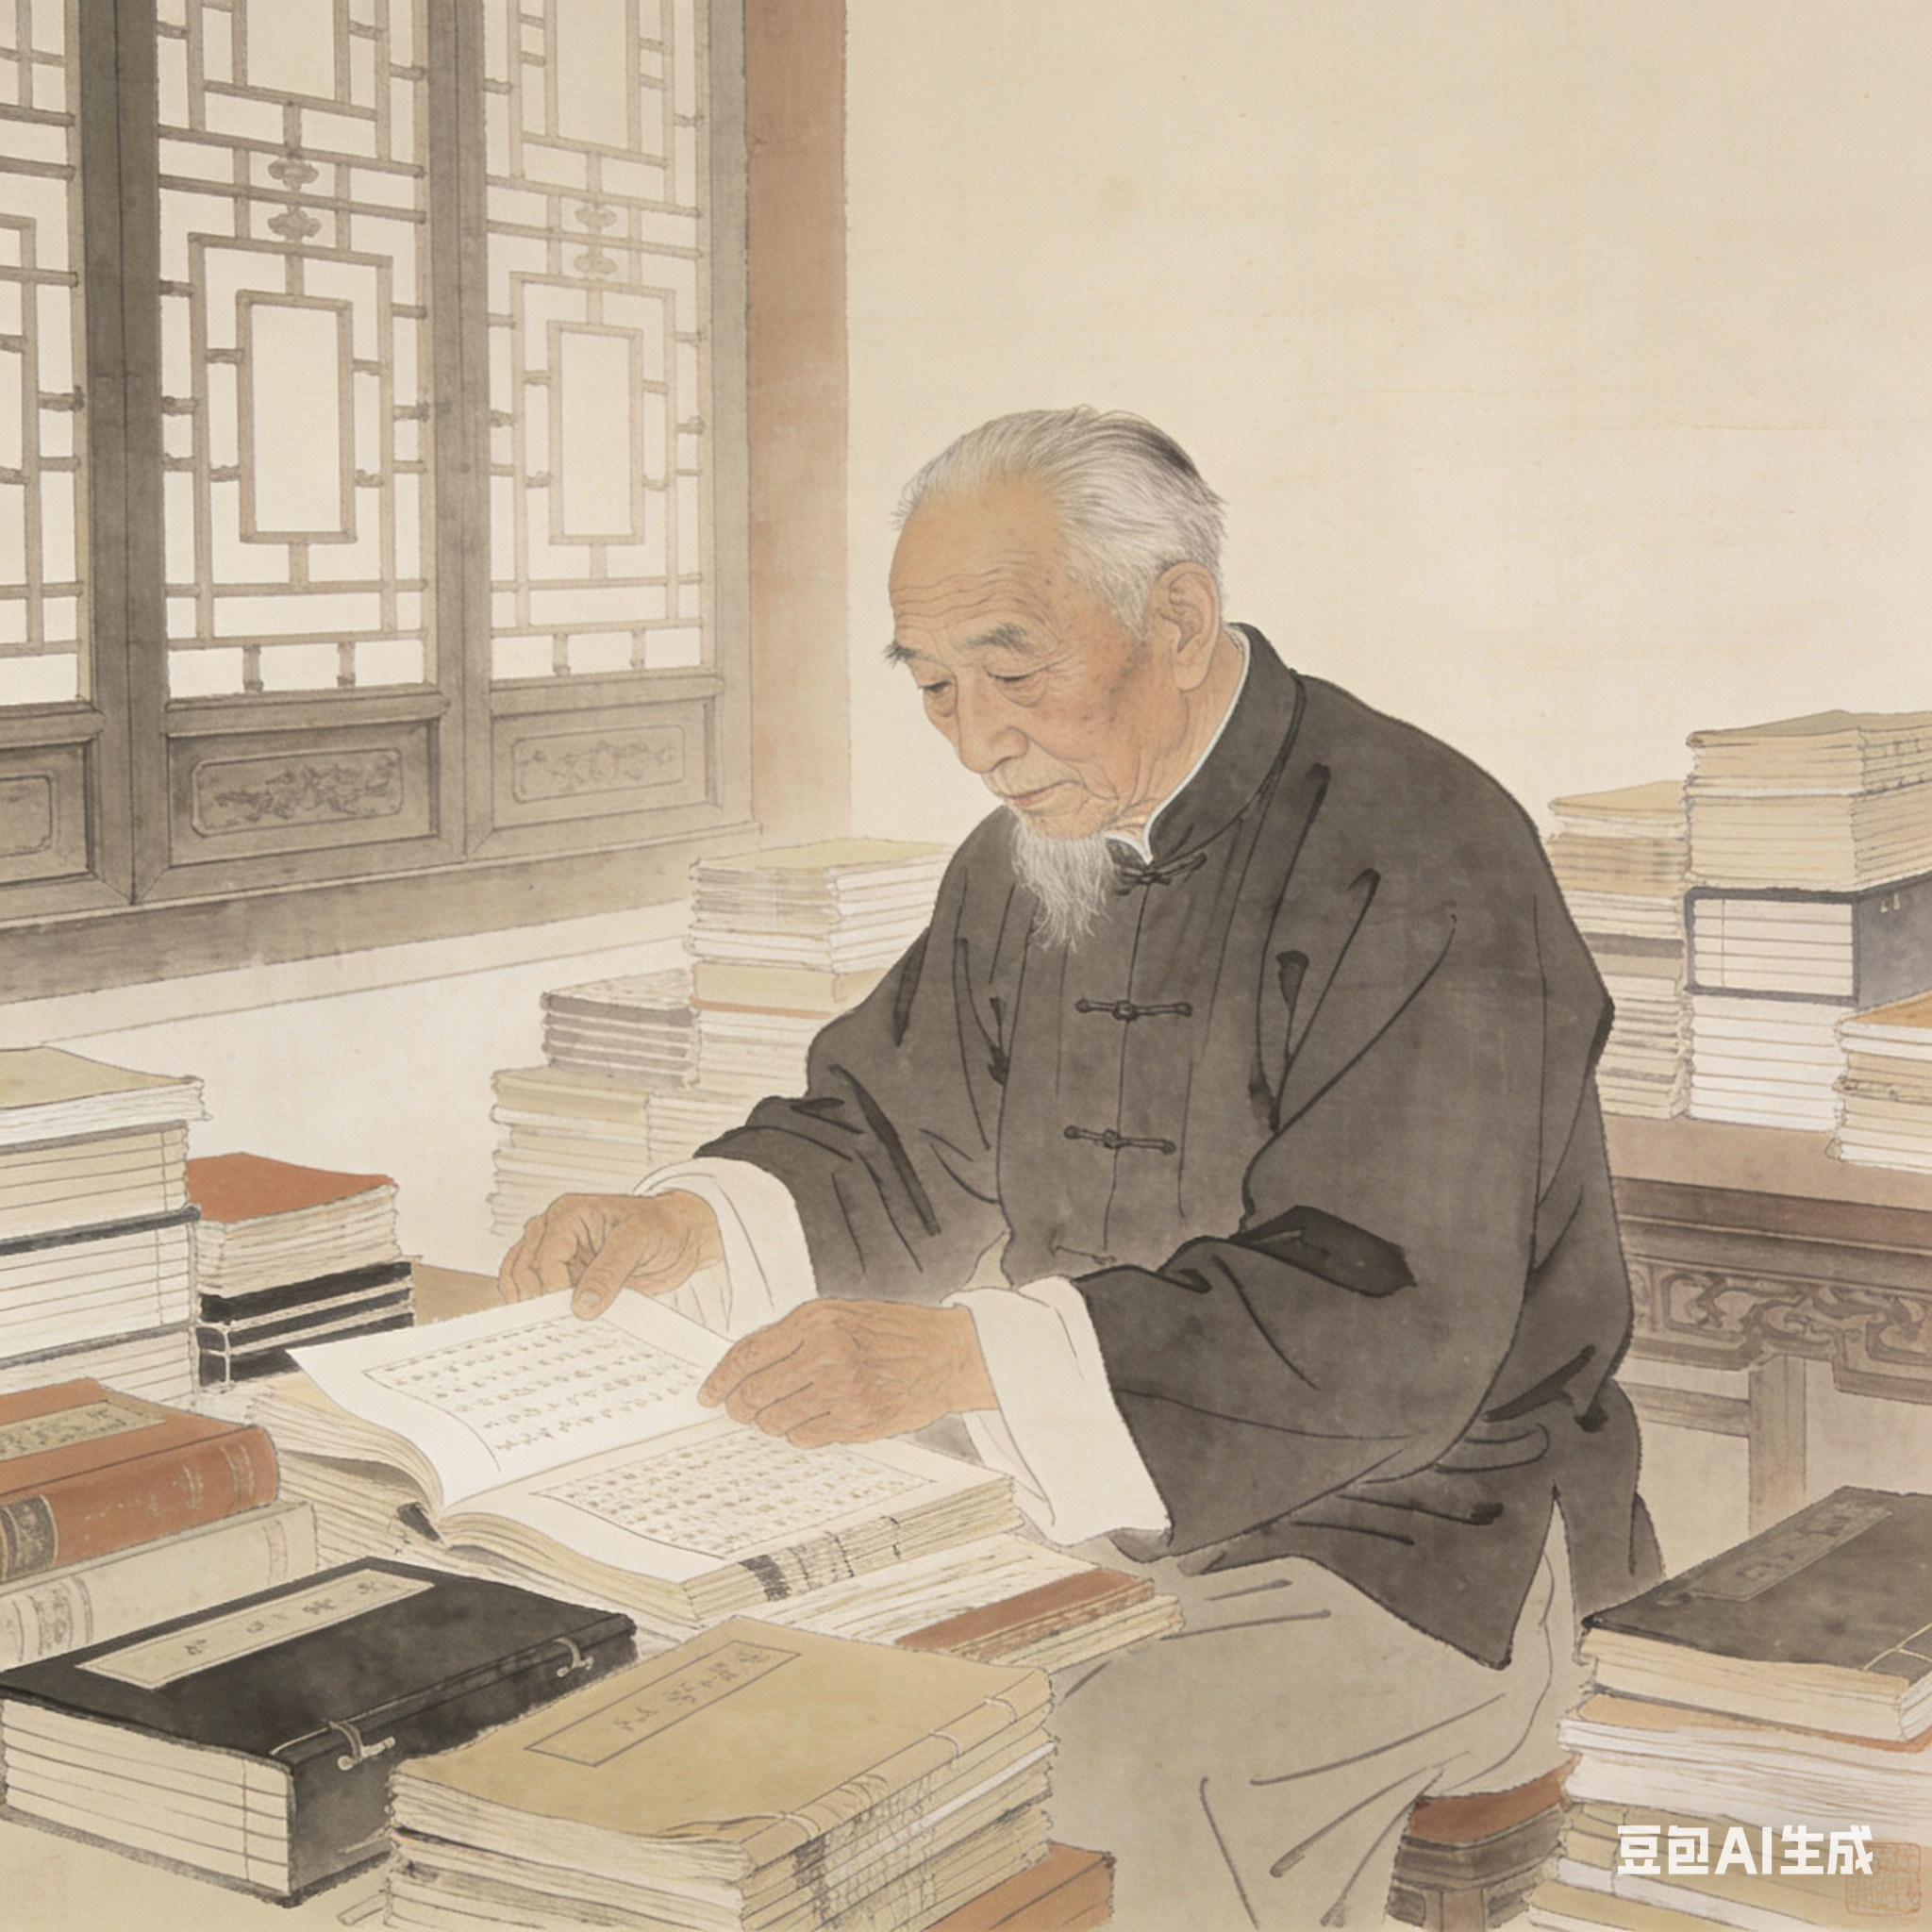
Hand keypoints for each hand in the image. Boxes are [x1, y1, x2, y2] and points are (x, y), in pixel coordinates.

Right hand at [497, 1191, 723, 1318]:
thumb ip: (610, 1271)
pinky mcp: (566, 1277)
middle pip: (522, 1269)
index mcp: (568, 1214)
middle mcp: (554, 1232)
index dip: (551, 1288)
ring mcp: (558, 1256)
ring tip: (549, 1331)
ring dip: (530, 1307)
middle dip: (534, 1300)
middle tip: (553, 1328)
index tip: (568, 1313)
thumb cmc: (661, 1226)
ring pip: (521, 1281)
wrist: (680, 1237)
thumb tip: (583, 1304)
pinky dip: (542, 1312)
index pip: (544, 1257)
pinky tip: (555, 1328)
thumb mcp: (638, 1241)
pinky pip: (541, 1295)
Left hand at [698, 1300, 996, 1445]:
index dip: (719, 1379)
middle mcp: (824, 1353)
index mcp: (815, 1320)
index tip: (707, 1395)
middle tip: (740, 1410)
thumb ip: (792, 1334)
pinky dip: (799, 1432)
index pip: (747, 1355)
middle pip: (754, 1394)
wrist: (946, 1354)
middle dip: (740, 1407)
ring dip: (770, 1422)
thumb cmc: (893, 1331)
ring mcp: (840, 1390)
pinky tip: (813, 1419)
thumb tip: (744, 1365)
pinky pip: (804, 1437)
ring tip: (785, 1411)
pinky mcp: (855, 1421)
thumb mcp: (839, 1313)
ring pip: (775, 1421)